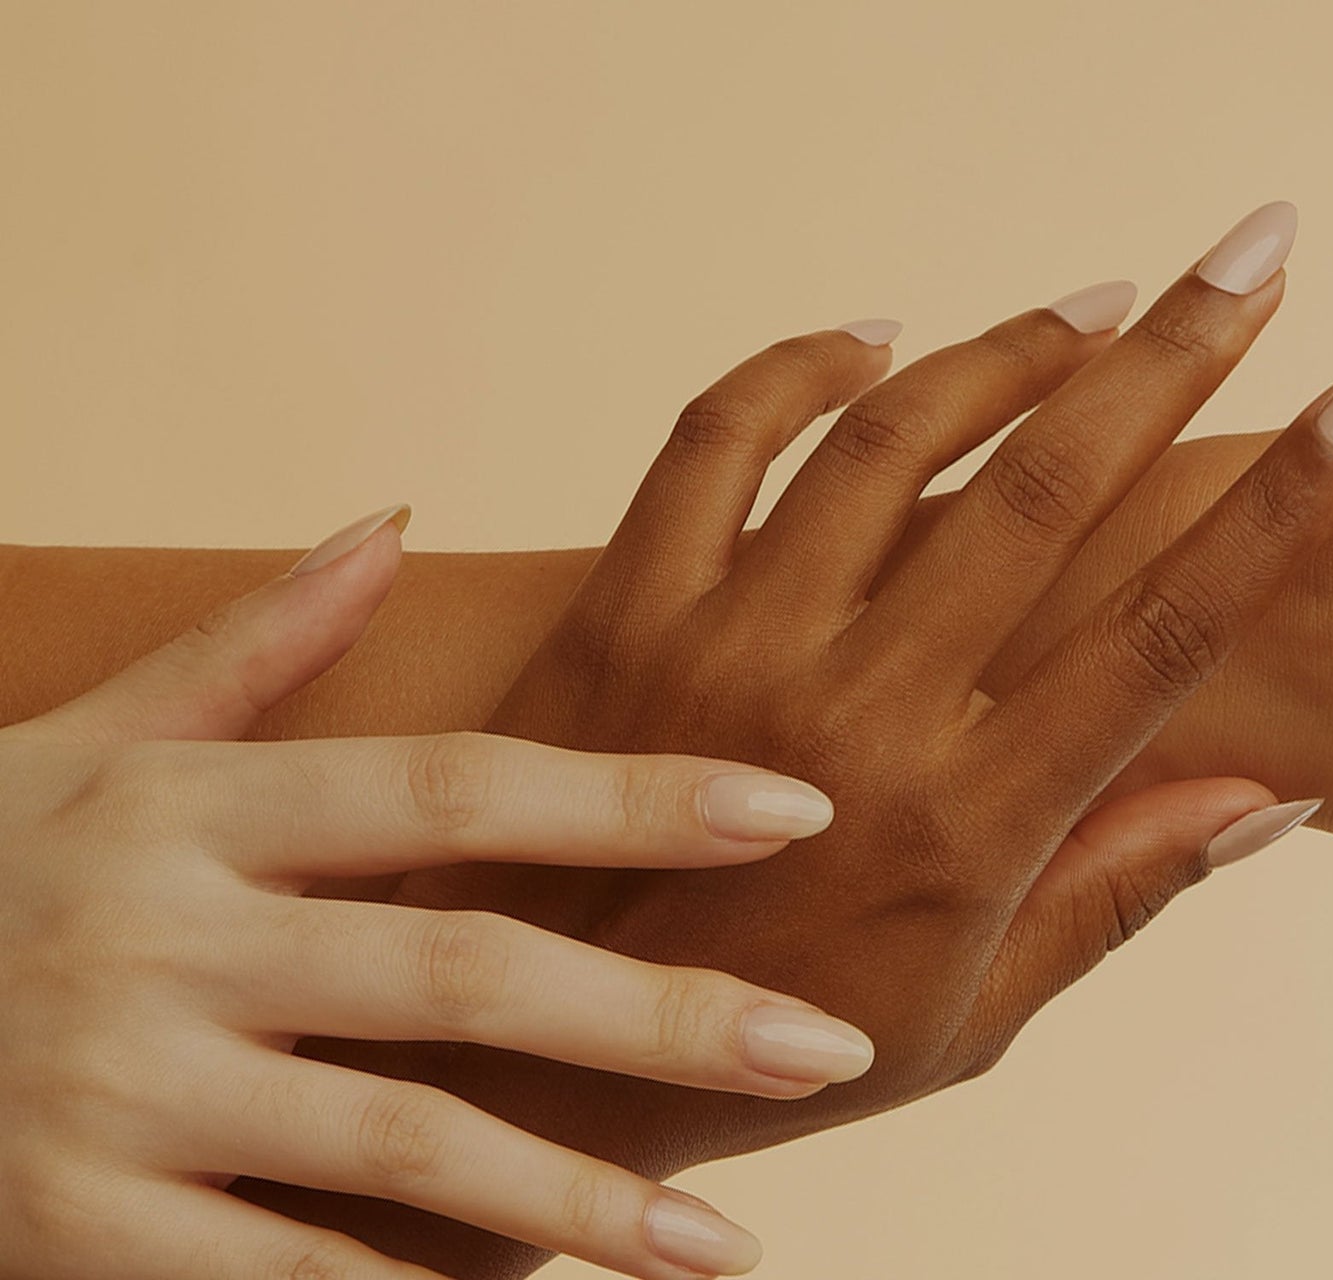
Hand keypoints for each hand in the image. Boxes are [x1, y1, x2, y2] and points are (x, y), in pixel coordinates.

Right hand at [0, 508, 884, 1279]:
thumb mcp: (78, 745)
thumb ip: (249, 649)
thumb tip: (391, 519)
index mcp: (193, 808)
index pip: (459, 784)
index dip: (638, 791)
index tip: (796, 809)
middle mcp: (163, 939)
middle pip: (464, 966)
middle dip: (663, 1012)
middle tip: (826, 1044)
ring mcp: (114, 1092)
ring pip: (399, 1148)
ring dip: (581, 1199)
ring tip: (728, 1241)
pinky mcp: (71, 1229)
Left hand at [249, 208, 1332, 1273]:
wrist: (529, 1060)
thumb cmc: (779, 1049)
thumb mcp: (977, 1019)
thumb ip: (1122, 892)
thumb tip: (1279, 795)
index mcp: (972, 822)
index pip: (1167, 626)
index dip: (1288, 496)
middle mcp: (856, 718)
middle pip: (1048, 491)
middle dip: (1175, 351)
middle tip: (1257, 248)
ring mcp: (727, 650)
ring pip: (891, 436)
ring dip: (1013, 347)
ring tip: (1105, 298)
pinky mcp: (620, 612)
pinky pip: (717, 436)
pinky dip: (802, 364)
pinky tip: (879, 334)